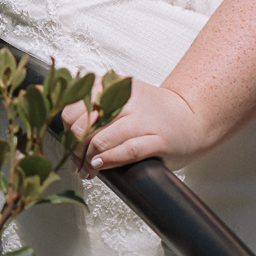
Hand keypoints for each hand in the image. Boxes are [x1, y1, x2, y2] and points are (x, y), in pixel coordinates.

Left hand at [64, 79, 212, 171]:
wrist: (191, 117)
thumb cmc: (151, 113)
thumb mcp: (121, 98)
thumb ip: (95, 106)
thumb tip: (64, 129)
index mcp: (114, 85)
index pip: (75, 106)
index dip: (66, 129)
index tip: (66, 143)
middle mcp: (127, 99)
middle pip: (85, 124)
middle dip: (74, 148)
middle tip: (74, 161)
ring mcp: (144, 119)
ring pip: (102, 139)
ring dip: (88, 159)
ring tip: (86, 169)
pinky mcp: (159, 140)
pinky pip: (127, 151)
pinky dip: (109, 160)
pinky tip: (99, 165)